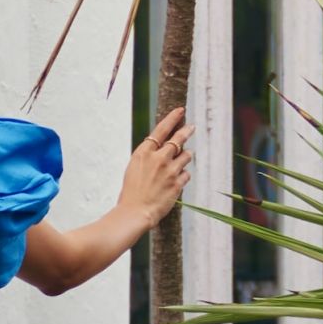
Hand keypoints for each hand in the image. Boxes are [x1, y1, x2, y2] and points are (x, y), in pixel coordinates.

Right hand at [117, 107, 193, 230]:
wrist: (134, 213)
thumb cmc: (131, 193)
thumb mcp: (134, 168)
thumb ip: (148, 157)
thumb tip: (163, 150)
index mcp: (144, 153)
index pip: (161, 129)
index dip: (172, 118)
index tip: (180, 111)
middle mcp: (158, 158)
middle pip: (178, 139)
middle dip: (186, 131)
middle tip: (191, 127)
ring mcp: (169, 170)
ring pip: (186, 156)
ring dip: (185, 157)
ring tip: (180, 163)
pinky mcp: (177, 183)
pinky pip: (186, 174)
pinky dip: (183, 176)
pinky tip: (175, 183)